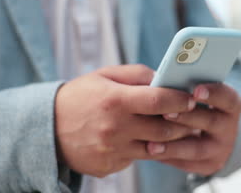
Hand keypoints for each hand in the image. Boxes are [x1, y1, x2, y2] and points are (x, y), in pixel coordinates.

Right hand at [54, 65, 196, 177]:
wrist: (46, 128)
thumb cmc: (80, 96)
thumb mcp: (104, 76)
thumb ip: (137, 74)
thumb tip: (164, 79)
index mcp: (115, 101)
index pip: (160, 100)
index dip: (181, 99)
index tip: (191, 98)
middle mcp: (115, 128)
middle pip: (164, 129)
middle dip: (184, 123)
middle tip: (193, 117)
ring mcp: (112, 150)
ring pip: (155, 148)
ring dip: (170, 139)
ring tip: (177, 129)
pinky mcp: (109, 166)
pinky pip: (137, 159)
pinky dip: (145, 149)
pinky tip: (145, 139)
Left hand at [148, 83, 240, 175]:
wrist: (211, 134)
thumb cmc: (197, 106)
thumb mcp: (198, 95)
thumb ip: (186, 89)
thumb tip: (162, 82)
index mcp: (230, 106)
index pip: (228, 98)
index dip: (214, 93)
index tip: (196, 90)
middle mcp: (229, 128)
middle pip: (211, 122)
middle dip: (187, 117)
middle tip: (166, 113)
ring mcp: (220, 149)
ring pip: (197, 149)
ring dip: (173, 146)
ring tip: (152, 144)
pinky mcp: (208, 165)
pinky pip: (186, 163)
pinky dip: (168, 157)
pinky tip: (151, 152)